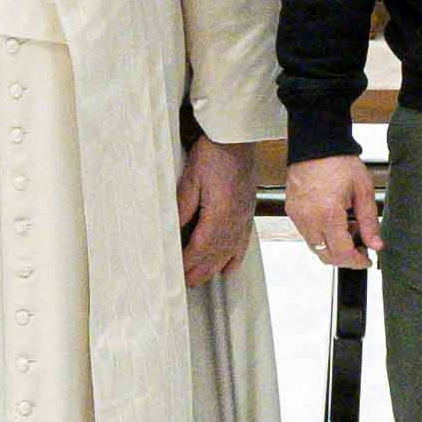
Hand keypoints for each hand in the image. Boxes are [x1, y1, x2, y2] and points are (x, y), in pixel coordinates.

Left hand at [179, 139, 259, 289]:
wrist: (237, 137)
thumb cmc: (215, 152)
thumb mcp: (191, 177)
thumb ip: (182, 206)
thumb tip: (174, 230)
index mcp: (220, 213)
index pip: (200, 247)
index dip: (187, 262)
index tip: (176, 272)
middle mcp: (235, 220)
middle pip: (216, 254)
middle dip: (200, 270)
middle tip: (185, 284)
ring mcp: (243, 216)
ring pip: (229, 251)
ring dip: (214, 268)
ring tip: (201, 280)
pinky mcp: (247, 210)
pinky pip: (242, 241)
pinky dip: (235, 257)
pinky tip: (229, 268)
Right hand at [279, 153, 377, 272]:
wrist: (316, 144)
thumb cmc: (338, 161)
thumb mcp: (363, 190)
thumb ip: (369, 221)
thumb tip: (376, 244)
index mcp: (328, 213)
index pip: (341, 252)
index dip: (356, 261)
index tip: (366, 260)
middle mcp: (308, 218)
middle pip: (325, 255)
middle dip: (345, 258)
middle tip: (360, 249)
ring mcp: (297, 216)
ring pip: (315, 247)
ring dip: (333, 246)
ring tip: (349, 229)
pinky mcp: (292, 211)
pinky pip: (307, 233)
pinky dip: (322, 235)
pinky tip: (335, 222)